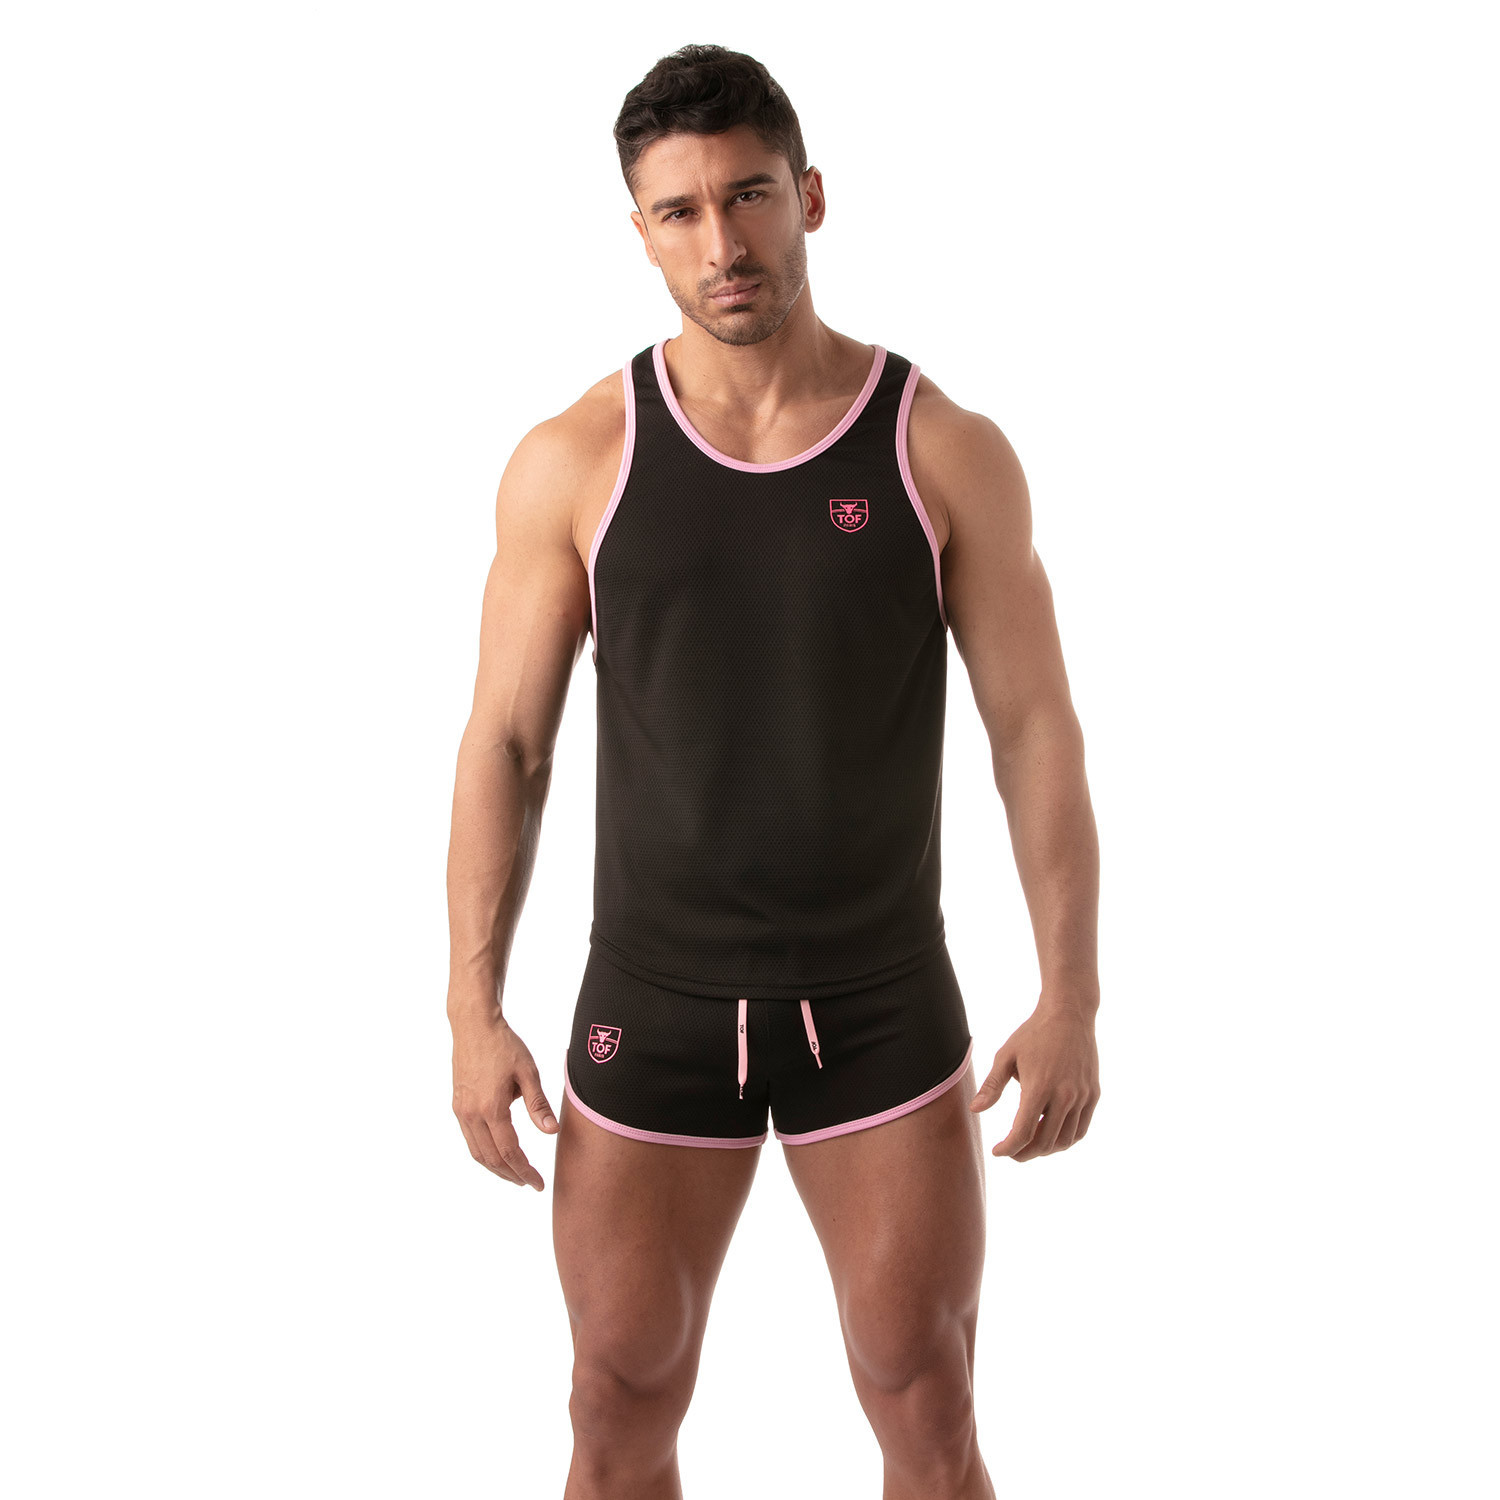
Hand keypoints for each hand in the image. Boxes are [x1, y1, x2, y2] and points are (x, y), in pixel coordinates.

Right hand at [451, 1007, 558, 1189]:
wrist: (474, 1026)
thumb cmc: (504, 1045)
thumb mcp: (528, 1072)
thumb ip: (538, 1105)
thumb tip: (551, 1132)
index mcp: (492, 1108)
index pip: (509, 1152)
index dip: (525, 1171)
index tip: (538, 1183)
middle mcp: (472, 1114)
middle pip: (491, 1159)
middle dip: (511, 1175)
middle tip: (530, 1183)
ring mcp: (461, 1111)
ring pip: (477, 1153)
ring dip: (496, 1168)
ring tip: (515, 1174)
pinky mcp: (457, 1105)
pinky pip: (469, 1140)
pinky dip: (484, 1154)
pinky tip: (497, 1154)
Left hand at [969, 999, 1099, 1160]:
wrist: (1069, 1014)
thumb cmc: (1033, 1033)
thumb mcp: (1006, 1055)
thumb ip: (992, 1085)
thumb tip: (975, 1110)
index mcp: (1039, 1087)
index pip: (1023, 1132)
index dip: (1009, 1148)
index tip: (997, 1151)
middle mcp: (1064, 1095)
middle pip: (1044, 1142)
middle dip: (1024, 1153)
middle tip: (1011, 1151)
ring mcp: (1082, 1096)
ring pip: (1065, 1140)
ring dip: (1045, 1149)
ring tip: (1030, 1143)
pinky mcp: (1093, 1094)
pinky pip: (1081, 1129)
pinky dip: (1065, 1139)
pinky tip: (1051, 1135)